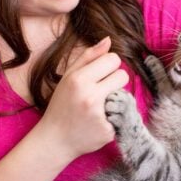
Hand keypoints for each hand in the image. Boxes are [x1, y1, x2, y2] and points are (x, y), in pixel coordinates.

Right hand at [38, 37, 129, 159]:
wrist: (55, 140)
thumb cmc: (61, 105)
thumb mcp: (68, 77)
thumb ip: (88, 56)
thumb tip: (108, 40)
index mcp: (79, 80)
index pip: (113, 59)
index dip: (108, 65)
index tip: (99, 74)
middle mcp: (90, 97)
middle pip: (123, 75)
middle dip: (114, 80)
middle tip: (99, 91)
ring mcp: (101, 115)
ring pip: (125, 94)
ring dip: (115, 97)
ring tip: (97, 106)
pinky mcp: (108, 131)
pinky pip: (122, 114)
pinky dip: (113, 116)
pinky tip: (98, 121)